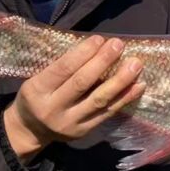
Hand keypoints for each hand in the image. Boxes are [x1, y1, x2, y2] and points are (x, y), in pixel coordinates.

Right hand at [3, 35, 144, 161]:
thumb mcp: (37, 78)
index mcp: (37, 90)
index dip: (83, 53)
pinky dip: (125, 98)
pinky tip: (138, 85)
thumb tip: (95, 46)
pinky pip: (108, 113)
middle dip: (103, 62)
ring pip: (99, 100)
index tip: (100, 39)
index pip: (63, 69)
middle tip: (119, 45)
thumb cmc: (37, 95)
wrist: (31, 130)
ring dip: (120, 81)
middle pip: (82, 83)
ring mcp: (70, 123)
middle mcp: (53, 108)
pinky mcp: (84, 131)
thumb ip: (61, 65)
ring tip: (135, 65)